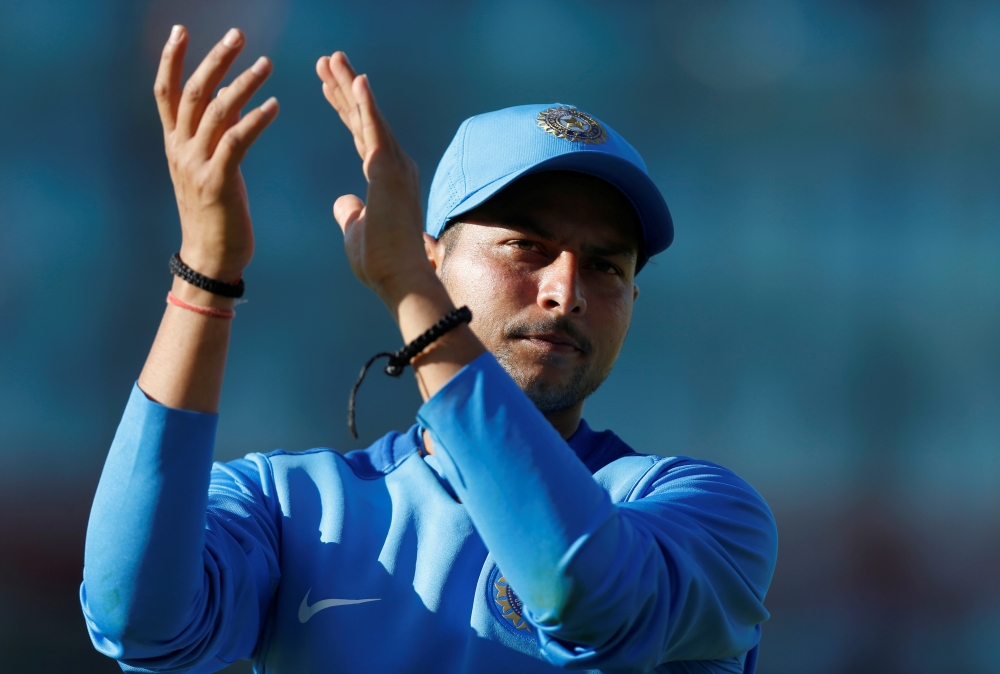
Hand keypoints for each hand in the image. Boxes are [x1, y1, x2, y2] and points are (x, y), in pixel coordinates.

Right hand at [155, 25, 278, 281]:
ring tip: (267, 64)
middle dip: (214, 60)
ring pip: (215, 112)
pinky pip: (235, 142)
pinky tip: (275, 106)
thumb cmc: (215, 214)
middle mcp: (180, 150)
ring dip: (242, 84)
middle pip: (192, 92)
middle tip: (238, 35)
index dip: (171, 58)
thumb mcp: (209, 167)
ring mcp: (196, 166)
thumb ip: (214, 134)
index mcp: (174, 144)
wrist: (210, 259)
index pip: (166, 91)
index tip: (180, 29)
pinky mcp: (217, 183)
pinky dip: (255, 120)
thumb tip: (229, 99)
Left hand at [316, 52, 433, 307]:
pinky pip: (375, 131)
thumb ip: (351, 212)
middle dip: (345, 87)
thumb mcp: (357, 231)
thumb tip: (344, 201)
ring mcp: (395, 167)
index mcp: (385, 178)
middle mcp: (395, 166)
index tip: (328, 86)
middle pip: (364, 118)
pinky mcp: (389, 172)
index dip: (345, 108)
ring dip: (350, 85)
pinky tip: (356, 80)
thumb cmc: (381, 262)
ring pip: (368, 117)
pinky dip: (366, 104)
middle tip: (328, 59)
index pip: (362, 134)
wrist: (399, 280)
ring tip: (332, 59)